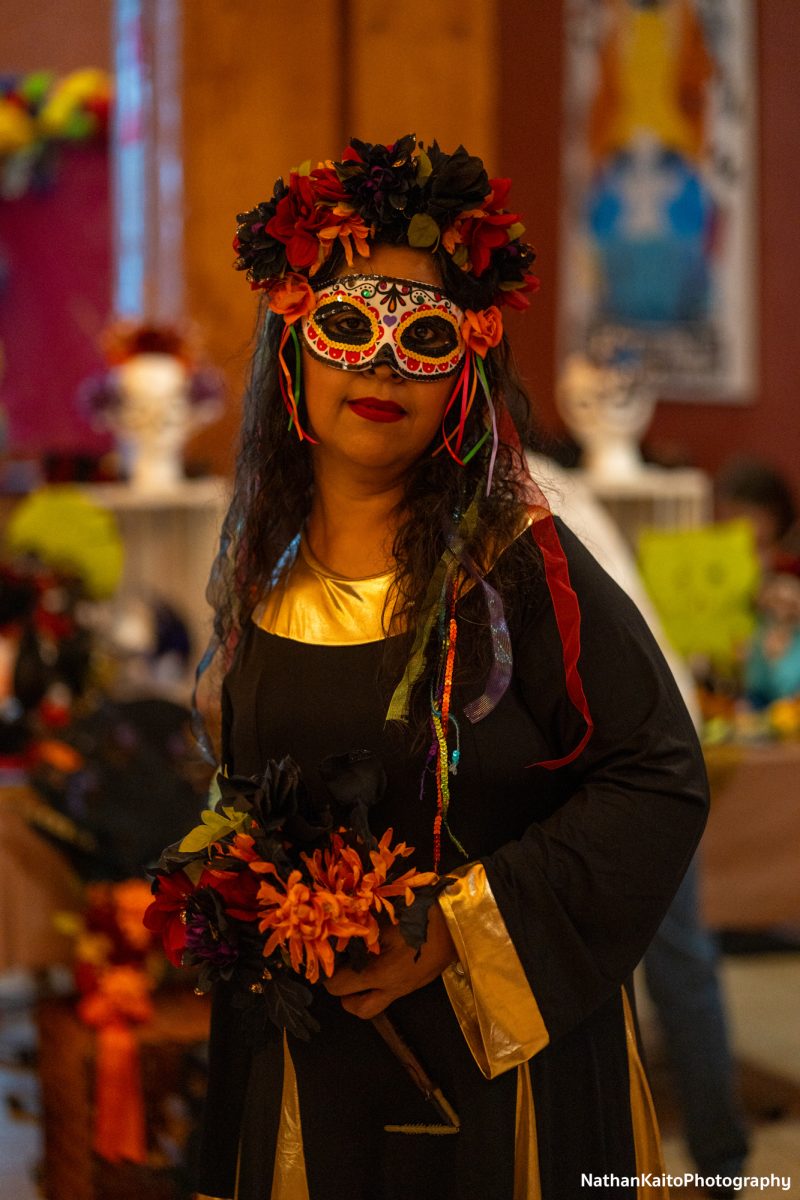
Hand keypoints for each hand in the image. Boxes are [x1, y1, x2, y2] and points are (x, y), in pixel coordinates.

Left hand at [323, 903, 456, 1019]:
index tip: (327, 958)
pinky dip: (380, 983)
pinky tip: (382, 959)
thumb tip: (340, 934)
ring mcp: (407, 988)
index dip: (327, 975)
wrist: (459, 923)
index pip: (339, 987)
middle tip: (341, 973)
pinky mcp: (418, 982)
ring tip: (360, 968)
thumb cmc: (421, 918)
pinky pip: (392, 992)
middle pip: (358, 1009)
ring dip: (362, 993)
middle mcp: (392, 988)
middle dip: (345, 995)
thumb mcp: (386, 921)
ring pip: (376, 1005)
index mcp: (380, 974)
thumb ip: (362, 932)